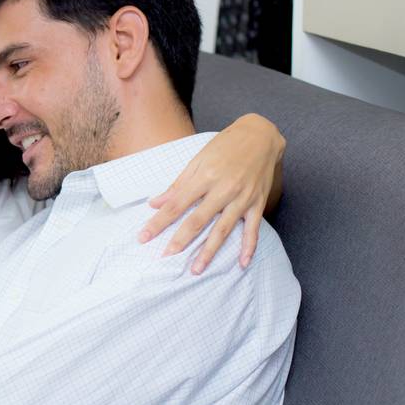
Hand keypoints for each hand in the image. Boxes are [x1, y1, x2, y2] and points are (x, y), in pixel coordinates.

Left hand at [140, 113, 284, 272]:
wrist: (261, 135)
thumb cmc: (225, 146)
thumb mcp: (197, 160)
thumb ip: (177, 185)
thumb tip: (155, 204)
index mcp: (204, 177)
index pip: (176, 205)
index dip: (158, 223)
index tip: (144, 237)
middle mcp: (223, 189)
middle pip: (198, 220)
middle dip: (180, 241)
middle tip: (165, 258)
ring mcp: (242, 198)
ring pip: (223, 230)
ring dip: (209, 251)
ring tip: (197, 269)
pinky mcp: (258, 203)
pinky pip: (253, 229)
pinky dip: (249, 247)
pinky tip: (242, 264)